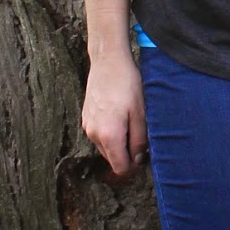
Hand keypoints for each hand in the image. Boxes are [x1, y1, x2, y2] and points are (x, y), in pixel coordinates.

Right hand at [82, 50, 147, 177]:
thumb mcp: (141, 113)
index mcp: (109, 136)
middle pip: (112, 159)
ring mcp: (87, 126)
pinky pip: (99, 135)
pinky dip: (110, 133)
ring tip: (130, 122)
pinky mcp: (85, 118)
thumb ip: (139, 140)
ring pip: (105, 147)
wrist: (108, 61)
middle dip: (126, 154)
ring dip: (118, 143)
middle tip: (141, 136)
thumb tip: (138, 159)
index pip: (120, 167)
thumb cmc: (127, 84)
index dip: (133, 167)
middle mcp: (94, 134)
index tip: (144, 156)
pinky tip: (120, 116)